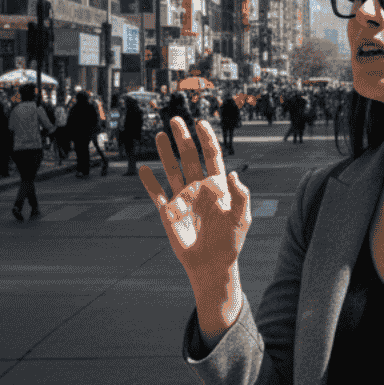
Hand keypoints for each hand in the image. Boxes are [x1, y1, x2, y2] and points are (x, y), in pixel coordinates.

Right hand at [139, 117, 251, 316]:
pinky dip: (149, 182)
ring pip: (172, 169)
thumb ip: (240, 196)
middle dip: (182, 138)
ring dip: (165, 152)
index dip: (206, 139)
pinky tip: (143, 168)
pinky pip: (156, 194)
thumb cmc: (230, 242)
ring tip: (159, 134)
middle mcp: (198, 188)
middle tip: (175, 119)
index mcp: (217, 186)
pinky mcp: (168, 213)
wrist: (212, 265)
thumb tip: (232, 172)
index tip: (200, 122)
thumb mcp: (241, 218)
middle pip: (189, 157)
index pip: (211, 156)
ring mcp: (182, 198)